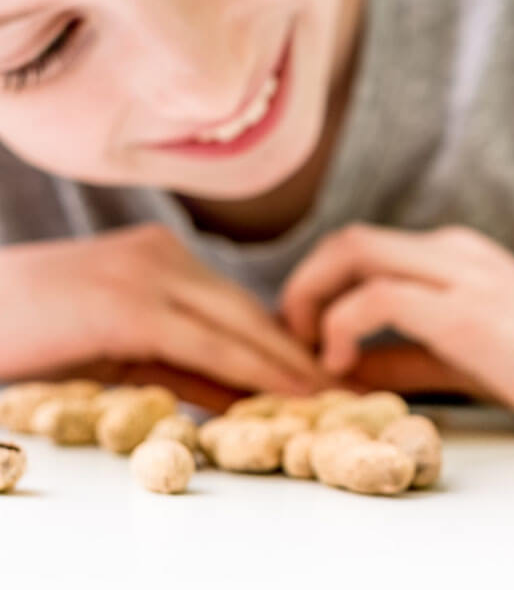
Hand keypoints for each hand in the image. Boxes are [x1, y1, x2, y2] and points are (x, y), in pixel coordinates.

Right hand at [0, 224, 327, 394]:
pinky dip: (252, 372)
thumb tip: (239, 396)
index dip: (281, 340)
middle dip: (297, 352)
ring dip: (286, 363)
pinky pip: (207, 345)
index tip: (321, 372)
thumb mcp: (115, 348)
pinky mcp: (130, 307)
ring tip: (329, 397)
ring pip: (237, 324)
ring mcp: (147, 274)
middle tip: (344, 386)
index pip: (236, 304)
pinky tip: (287, 394)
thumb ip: (177, 365)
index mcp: (160, 255)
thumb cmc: (27, 335)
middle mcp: (163, 255)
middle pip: (248, 310)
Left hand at [280, 224, 513, 436]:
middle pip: (350, 240)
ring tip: (308, 352)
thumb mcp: (467, 362)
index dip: (322, 290)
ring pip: (353, 250)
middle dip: (305, 285)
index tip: (305, 340)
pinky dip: (341, 327)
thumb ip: (406, 358)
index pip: (370, 252)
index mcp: (460, 259)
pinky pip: (376, 298)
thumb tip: (345, 368)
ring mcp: (461, 274)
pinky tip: (341, 367)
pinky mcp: (465, 310)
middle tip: (292, 338)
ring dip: (311, 298)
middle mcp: (456, 252)